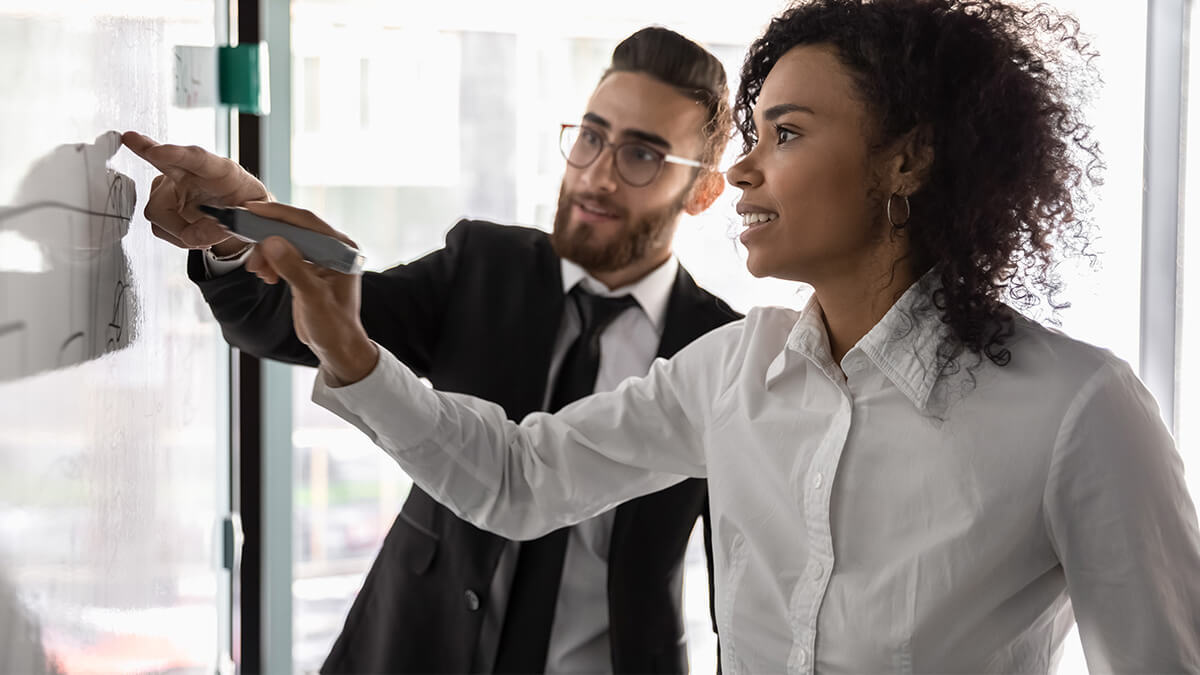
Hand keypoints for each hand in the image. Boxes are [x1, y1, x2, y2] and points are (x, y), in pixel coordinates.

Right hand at [121, 131, 268, 253]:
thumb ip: (230, 226)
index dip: (176, 154)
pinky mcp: (162, 204)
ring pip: (158, 211)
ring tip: (205, 233)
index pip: (198, 159)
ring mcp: (173, 187)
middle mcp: (192, 174)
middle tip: (131, 139)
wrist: (241, 215)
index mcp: (221, 171)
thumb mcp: (252, 218)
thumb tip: (199, 236)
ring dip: (179, 230)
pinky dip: (176, 236)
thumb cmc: (246, 207)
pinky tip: (192, 230)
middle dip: (145, 149)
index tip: (157, 151)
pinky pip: (159, 226)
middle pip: (164, 160)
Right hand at [242, 201, 378, 384]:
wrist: (336, 347)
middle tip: (245, 240)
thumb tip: (271, 241)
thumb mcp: (312, 297)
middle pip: (295, 229)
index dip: (279, 214)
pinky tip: (265, 275)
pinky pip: (285, 255)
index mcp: (343, 249)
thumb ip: (293, 269)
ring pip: (286, 242)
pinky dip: (271, 261)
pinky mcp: (309, 268)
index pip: (308, 222)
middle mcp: (334, 249)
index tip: (252, 210)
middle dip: (268, 236)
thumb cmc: (333, 326)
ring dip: (267, 252)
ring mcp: (322, 258)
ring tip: (257, 271)